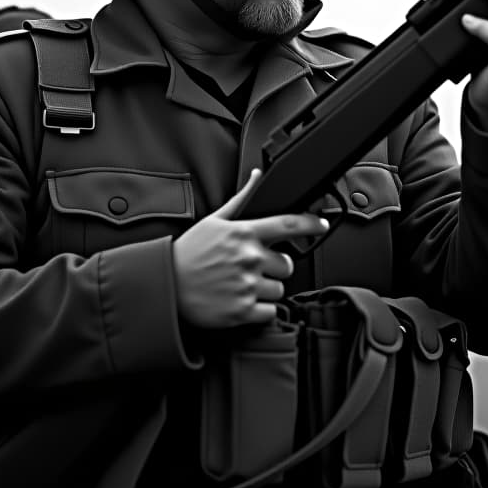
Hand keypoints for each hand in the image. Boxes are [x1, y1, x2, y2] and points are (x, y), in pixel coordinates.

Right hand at [173, 169, 328, 328]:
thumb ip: (242, 199)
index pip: (288, 224)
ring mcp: (246, 285)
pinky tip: (240, 299)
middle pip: (287, 264)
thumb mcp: (214, 220)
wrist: (166, 285)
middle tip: (251, 268)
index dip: (310, 224)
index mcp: (244, 234)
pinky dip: (259, 309)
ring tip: (241, 284)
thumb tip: (257, 177)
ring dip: (265, 289)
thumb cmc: (189, 252)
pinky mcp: (242, 310)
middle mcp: (248, 258)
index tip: (321, 225)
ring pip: (279, 289)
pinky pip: (269, 311)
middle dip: (274, 267)